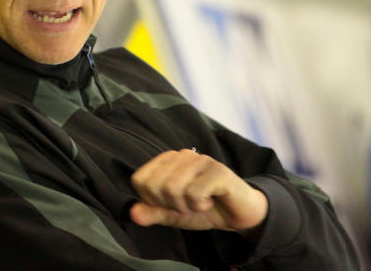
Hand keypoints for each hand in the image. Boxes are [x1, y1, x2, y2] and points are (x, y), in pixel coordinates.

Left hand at [129, 149, 267, 236]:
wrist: (238, 215)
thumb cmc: (203, 209)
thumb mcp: (172, 214)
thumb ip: (152, 212)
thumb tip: (132, 213)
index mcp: (166, 160)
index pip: (140, 180)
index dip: (151, 200)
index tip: (171, 204)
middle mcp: (181, 155)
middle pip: (155, 186)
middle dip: (170, 205)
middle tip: (188, 205)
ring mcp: (200, 160)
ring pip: (173, 189)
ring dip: (186, 206)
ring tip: (200, 203)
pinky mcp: (217, 170)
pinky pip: (194, 193)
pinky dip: (200, 205)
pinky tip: (211, 201)